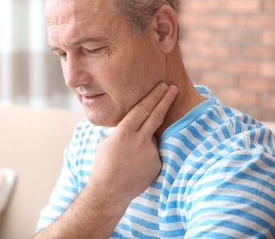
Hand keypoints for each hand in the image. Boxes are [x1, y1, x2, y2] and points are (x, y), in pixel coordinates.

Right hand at [89, 83, 178, 204]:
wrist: (110, 191)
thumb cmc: (103, 165)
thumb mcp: (108, 142)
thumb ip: (123, 131)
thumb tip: (134, 124)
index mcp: (124, 132)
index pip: (143, 108)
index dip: (154, 96)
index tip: (163, 86)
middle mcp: (139, 140)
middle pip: (156, 115)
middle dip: (165, 99)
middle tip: (173, 88)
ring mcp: (150, 153)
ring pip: (152, 136)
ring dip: (146, 139)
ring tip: (130, 154)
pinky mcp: (157, 164)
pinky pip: (153, 152)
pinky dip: (146, 154)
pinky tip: (134, 165)